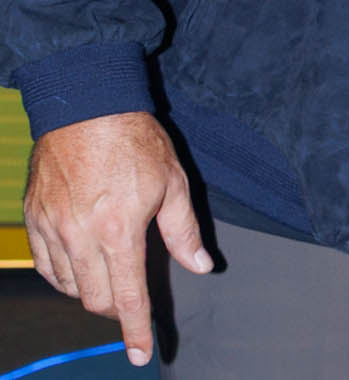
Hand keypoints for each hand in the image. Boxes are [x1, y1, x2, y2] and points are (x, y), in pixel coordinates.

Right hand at [24, 112, 212, 366]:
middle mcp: (81, 236)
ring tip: (111, 277)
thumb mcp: (174, 183)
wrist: (86, 108)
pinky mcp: (34, 220)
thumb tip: (200, 266)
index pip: (129, 296)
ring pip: (69, 286)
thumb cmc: (136, 143)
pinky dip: (65, 276)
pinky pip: (47, 266)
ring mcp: (52, 229)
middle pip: (96, 298)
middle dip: (116, 310)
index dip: (135, 329)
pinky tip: (81, 266)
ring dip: (91, 292)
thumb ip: (183, 231)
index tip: (139, 354)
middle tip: (132, 302)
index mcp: (120, 230)